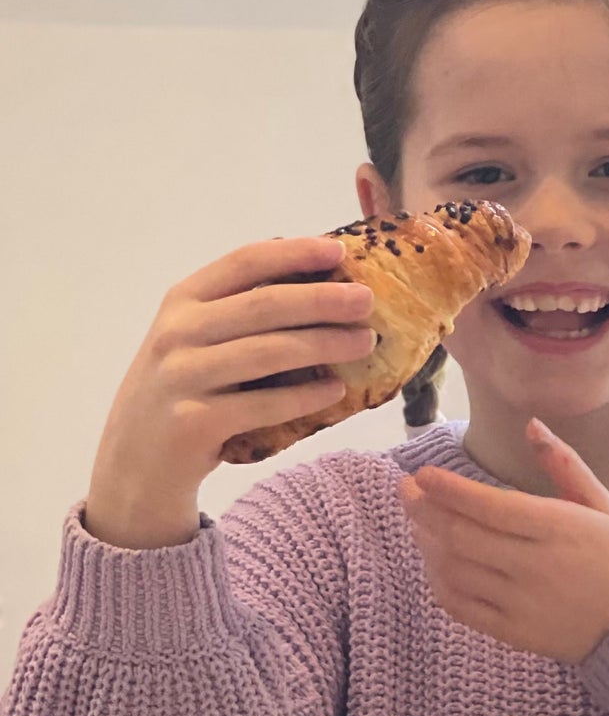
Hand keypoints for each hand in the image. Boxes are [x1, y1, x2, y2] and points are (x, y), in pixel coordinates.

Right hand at [85, 235, 376, 548]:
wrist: (135, 462)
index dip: (294, 253)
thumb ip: (239, 315)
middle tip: (367, 301)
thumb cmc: (181, 394)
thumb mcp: (194, 341)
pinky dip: (306, 397)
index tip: (338, 252)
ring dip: (325, 345)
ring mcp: (184, 377)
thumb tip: (319, 289)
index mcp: (182, 300)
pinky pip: (265, 405)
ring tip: (364, 343)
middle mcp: (179, 332)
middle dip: (323, 299)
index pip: (244, 261)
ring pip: (270, 352)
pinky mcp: (196, 423)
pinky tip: (336, 391)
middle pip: (265, 305)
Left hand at [399, 420, 608, 662]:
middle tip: (407, 492)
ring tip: (417, 524)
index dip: (447, 489)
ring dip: (427, 544)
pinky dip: (440, 584)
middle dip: (425, 511)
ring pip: (455, 570)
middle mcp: (534, 565)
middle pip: (461, 536)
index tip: (422, 474)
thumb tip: (530, 424)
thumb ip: (564, 463)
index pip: (488, 507)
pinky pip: (462, 607)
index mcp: (557, 528)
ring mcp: (521, 603)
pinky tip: (434, 565)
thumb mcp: (602, 504)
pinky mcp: (513, 632)